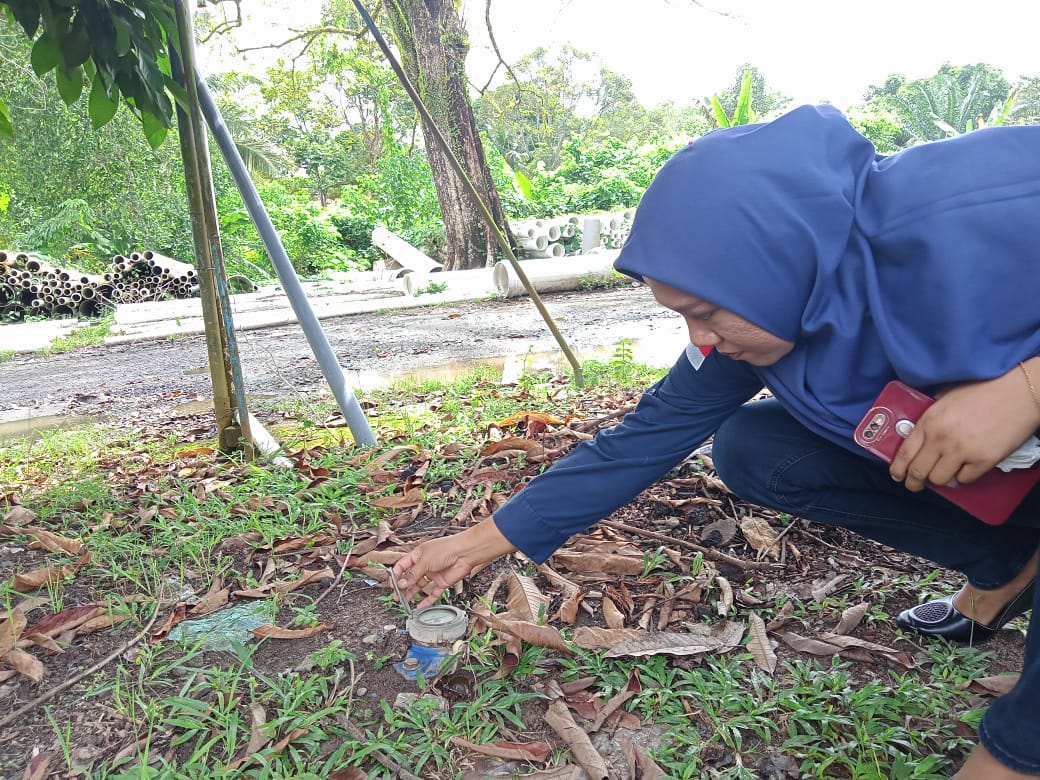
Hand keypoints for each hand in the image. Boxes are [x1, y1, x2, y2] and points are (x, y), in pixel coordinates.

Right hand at [392, 518, 515, 608]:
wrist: (465, 553)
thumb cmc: (446, 549)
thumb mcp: (425, 561)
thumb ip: (413, 574)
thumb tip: (402, 583)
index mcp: (418, 555)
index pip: (403, 566)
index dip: (397, 575)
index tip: (393, 584)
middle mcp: (425, 565)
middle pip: (410, 577)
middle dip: (403, 586)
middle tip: (397, 596)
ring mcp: (433, 574)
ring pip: (420, 586)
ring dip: (412, 594)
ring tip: (405, 601)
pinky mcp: (442, 582)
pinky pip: (432, 593)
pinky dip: (427, 600)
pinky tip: (420, 606)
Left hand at [890, 361, 1039, 491]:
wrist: (1020, 393)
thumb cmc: (983, 390)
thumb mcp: (946, 396)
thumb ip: (931, 415)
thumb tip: (921, 431)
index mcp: (929, 421)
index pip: (905, 452)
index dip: (897, 469)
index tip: (896, 475)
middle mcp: (942, 439)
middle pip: (918, 472)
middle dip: (914, 482)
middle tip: (915, 485)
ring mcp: (963, 451)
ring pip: (940, 480)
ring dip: (940, 479)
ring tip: (944, 474)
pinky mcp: (984, 460)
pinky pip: (965, 480)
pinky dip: (962, 477)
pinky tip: (964, 469)